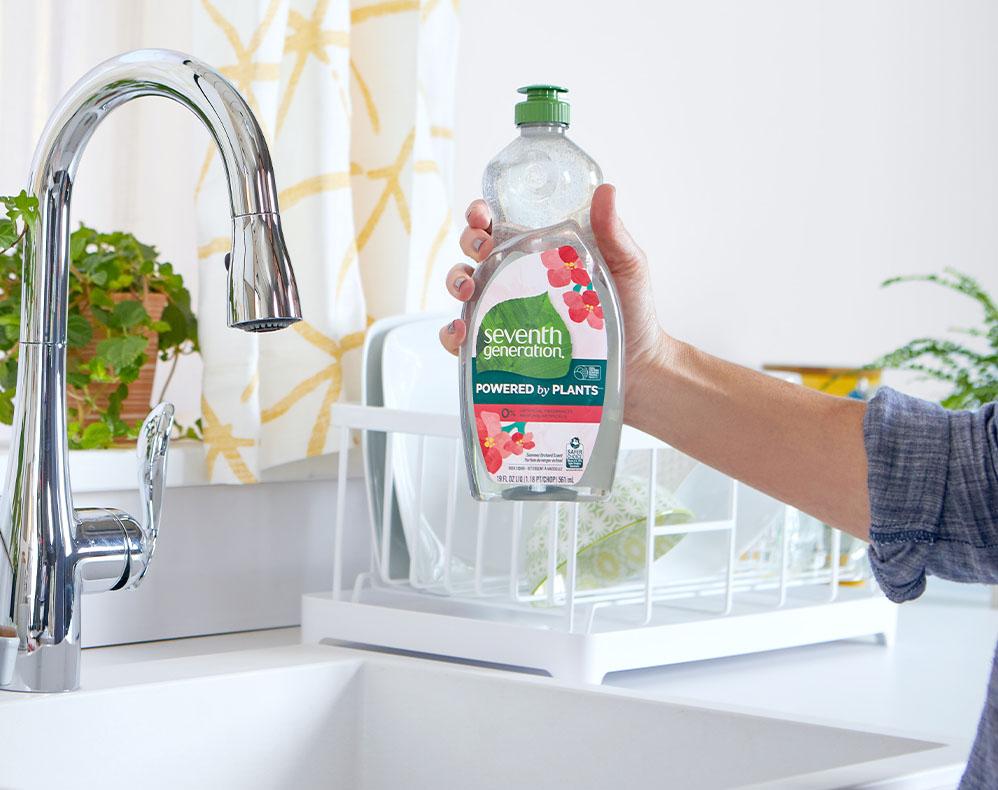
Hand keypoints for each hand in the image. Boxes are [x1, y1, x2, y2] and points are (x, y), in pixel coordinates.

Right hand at [438, 183, 666, 418]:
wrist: (637, 366)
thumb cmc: (631, 313)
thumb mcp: (626, 266)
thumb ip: (613, 232)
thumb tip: (606, 190)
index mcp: (540, 254)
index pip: (500, 226)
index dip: (480, 215)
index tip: (481, 215)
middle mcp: (518, 280)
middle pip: (474, 254)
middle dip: (467, 243)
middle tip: (481, 250)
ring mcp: (508, 315)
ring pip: (464, 291)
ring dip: (456, 282)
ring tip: (468, 290)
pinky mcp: (503, 350)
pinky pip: (466, 341)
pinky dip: (453, 334)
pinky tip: (464, 333)